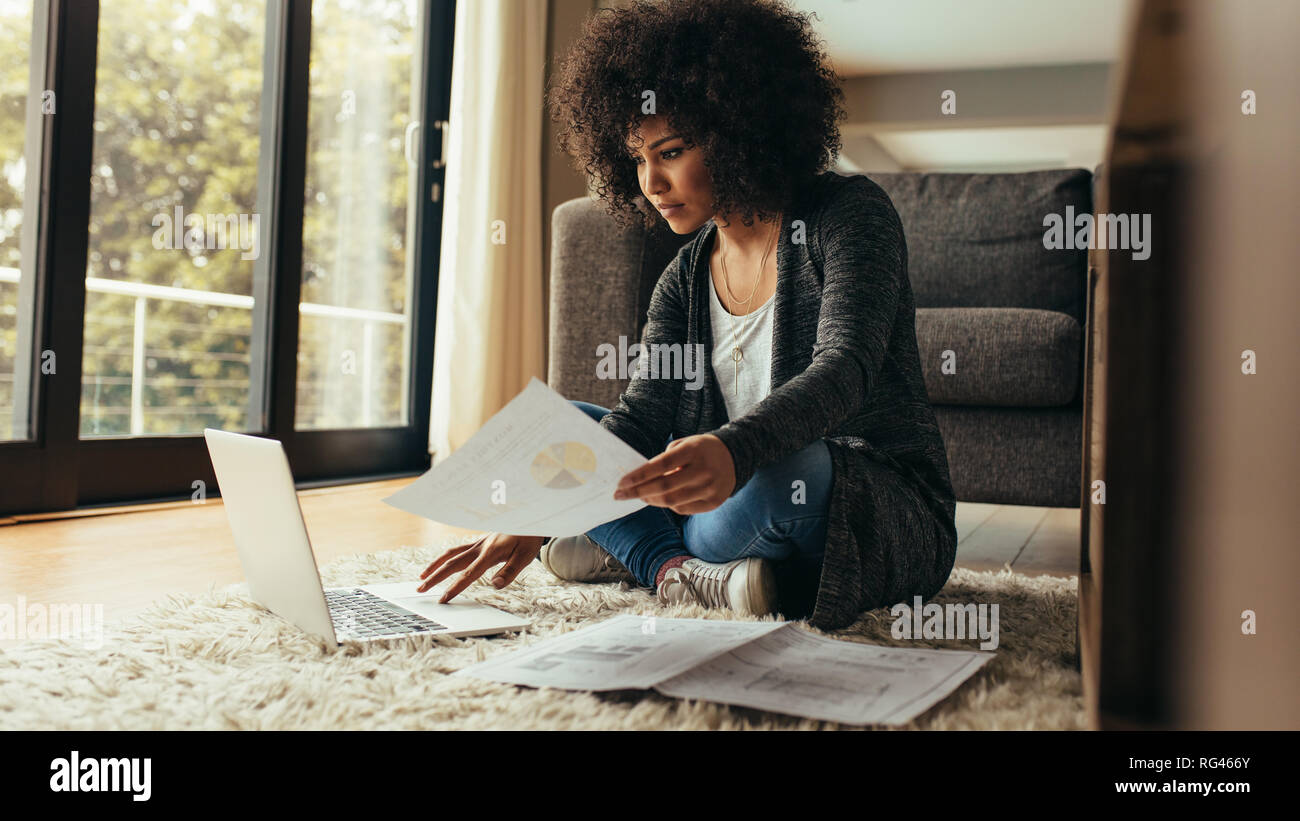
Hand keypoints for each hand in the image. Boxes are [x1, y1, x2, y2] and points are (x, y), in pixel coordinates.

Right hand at [417, 532, 545, 602]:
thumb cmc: (529, 537)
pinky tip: (441, 564)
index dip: (455, 587)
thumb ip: (510, 572)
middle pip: (452, 563)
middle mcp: (480, 547)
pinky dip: (446, 557)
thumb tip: (495, 585)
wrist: (531, 517)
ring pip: (451, 554)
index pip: (469, 574)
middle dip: (435, 577)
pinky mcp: (481, 542)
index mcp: (490, 553)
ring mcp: (479, 543)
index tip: (443, 599)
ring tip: (423, 577)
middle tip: (420, 589)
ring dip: (435, 565)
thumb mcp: (526, 556)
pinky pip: (458, 549)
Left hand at [612, 433, 735, 514]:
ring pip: (672, 501)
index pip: (661, 465)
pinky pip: (683, 509)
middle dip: (638, 492)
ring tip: (640, 495)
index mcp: (693, 451)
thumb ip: (664, 460)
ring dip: (651, 500)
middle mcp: (703, 470)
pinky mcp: (714, 502)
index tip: (621, 483)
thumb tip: (640, 480)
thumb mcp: (685, 444)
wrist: (735, 457)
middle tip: (620, 495)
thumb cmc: (701, 450)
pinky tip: (661, 498)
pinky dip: (668, 505)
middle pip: (664, 487)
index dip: (639, 476)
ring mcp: (710, 488)